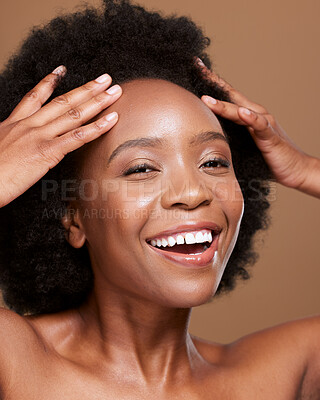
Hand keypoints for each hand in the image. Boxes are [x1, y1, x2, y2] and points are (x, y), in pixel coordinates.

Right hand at [0, 66, 121, 207]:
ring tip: (115, 91)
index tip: (61, 71)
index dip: (49, 83)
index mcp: (14, 123)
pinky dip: (97, 127)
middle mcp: (28, 125)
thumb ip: (13, 143)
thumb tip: (22, 148)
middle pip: (62, 101)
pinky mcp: (46, 152)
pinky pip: (77, 136)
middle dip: (86, 88)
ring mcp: (38, 136)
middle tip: (104, 78)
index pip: (34, 98)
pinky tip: (112, 118)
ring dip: (97, 101)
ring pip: (74, 114)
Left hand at [195, 57, 319, 197]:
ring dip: (223, 105)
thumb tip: (205, 136)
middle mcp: (256, 114)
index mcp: (247, 115)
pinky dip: (252, 118)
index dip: (212, 81)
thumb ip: (228, 136)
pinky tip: (243, 113)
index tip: (196, 67)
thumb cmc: (267, 158)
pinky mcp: (271, 137)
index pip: (227, 95)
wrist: (296, 168)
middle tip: (197, 68)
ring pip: (240, 111)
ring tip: (206, 99)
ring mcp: (264, 124)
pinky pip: (260, 125)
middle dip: (214, 82)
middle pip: (231, 95)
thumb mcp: (242, 146)